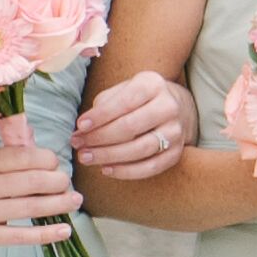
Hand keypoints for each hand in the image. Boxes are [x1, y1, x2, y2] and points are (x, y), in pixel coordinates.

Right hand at [0, 126, 87, 250]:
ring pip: (31, 206)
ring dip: (60, 204)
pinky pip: (19, 236)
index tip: (55, 163)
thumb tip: (39, 158)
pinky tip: (65, 230)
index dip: (48, 159)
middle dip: (59, 181)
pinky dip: (45, 234)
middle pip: (33, 181)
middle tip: (68, 183)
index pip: (25, 157)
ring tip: (75, 200)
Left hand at [72, 67, 193, 186]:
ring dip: (109, 156)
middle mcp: (168, 107)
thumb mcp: (124, 90)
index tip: (79, 126)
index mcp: (153, 85)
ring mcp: (175, 132)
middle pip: (130, 127)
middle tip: (78, 144)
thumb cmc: (140, 99)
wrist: (178, 108)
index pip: (124, 102)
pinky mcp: (176, 153)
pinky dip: (126, 171)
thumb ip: (104, 105)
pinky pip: (150, 167)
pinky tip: (106, 169)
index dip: (100, 116)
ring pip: (140, 149)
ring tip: (87, 158)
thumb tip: (83, 128)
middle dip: (99, 138)